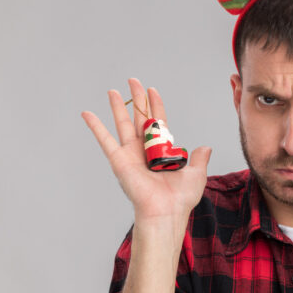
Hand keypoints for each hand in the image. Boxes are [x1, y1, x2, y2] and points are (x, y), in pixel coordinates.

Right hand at [81, 78, 210, 232]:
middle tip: (134, 81)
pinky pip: (104, 140)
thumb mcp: (196, 174)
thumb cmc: (180, 198)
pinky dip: (95, 126)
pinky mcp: (119, 160)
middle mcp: (145, 150)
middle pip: (140, 117)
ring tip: (114, 90)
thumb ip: (200, 159)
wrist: (167, 211)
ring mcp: (131, 154)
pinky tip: (86, 113)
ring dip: (119, 106)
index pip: (158, 121)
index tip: (152, 90)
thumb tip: (205, 148)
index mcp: (162, 151)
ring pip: (123, 123)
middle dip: (137, 99)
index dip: (156, 105)